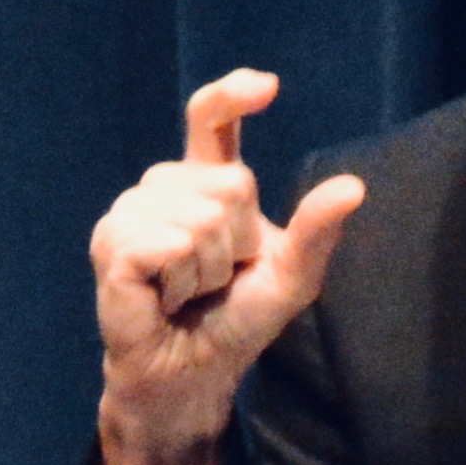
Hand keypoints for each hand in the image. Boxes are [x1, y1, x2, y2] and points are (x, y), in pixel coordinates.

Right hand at [87, 70, 368, 464]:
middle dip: (238, 242)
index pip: (210, 119)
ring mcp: (131, 212)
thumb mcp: (290, 279)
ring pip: (199, 217)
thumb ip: (317, 232)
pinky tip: (163, 298)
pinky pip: (168, 243)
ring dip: (208, 269)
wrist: (190, 376)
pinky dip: (180, 280)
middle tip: (215, 280)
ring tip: (187, 292)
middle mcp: (165, 188)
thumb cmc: (235, 324)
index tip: (267, 89)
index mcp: (205, 184)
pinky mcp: (111, 244)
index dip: (233, 95)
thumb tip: (354, 187)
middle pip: (228, 183)